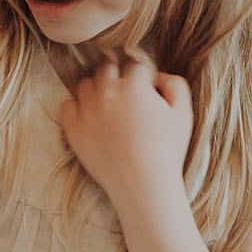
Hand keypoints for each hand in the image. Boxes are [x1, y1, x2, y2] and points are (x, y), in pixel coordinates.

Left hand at [58, 54, 192, 209]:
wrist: (143, 187)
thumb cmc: (167, 151)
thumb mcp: (184, 113)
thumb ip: (175, 84)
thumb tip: (157, 76)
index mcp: (134, 85)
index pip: (134, 64)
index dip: (142, 77)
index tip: (145, 90)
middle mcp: (106, 93)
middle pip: (106, 68)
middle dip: (118, 77)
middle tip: (127, 97)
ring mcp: (86, 111)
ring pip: (86, 84)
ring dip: (97, 90)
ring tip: (109, 108)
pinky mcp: (73, 129)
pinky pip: (68, 104)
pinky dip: (77, 107)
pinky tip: (92, 118)